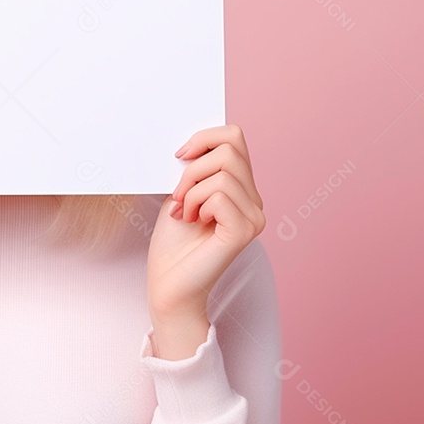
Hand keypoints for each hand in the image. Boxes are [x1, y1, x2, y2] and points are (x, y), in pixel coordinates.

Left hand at [146, 124, 265, 322]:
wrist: (168, 286)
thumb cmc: (172, 245)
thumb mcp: (182, 192)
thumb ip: (196, 167)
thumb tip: (196, 141)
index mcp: (242, 188)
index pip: (234, 137)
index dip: (204, 138)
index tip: (179, 157)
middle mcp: (254, 201)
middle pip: (230, 148)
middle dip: (192, 167)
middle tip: (178, 195)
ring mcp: (254, 217)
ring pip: (223, 172)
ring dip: (191, 190)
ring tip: (185, 212)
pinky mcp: (244, 231)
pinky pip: (220, 194)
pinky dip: (197, 203)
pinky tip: (193, 222)